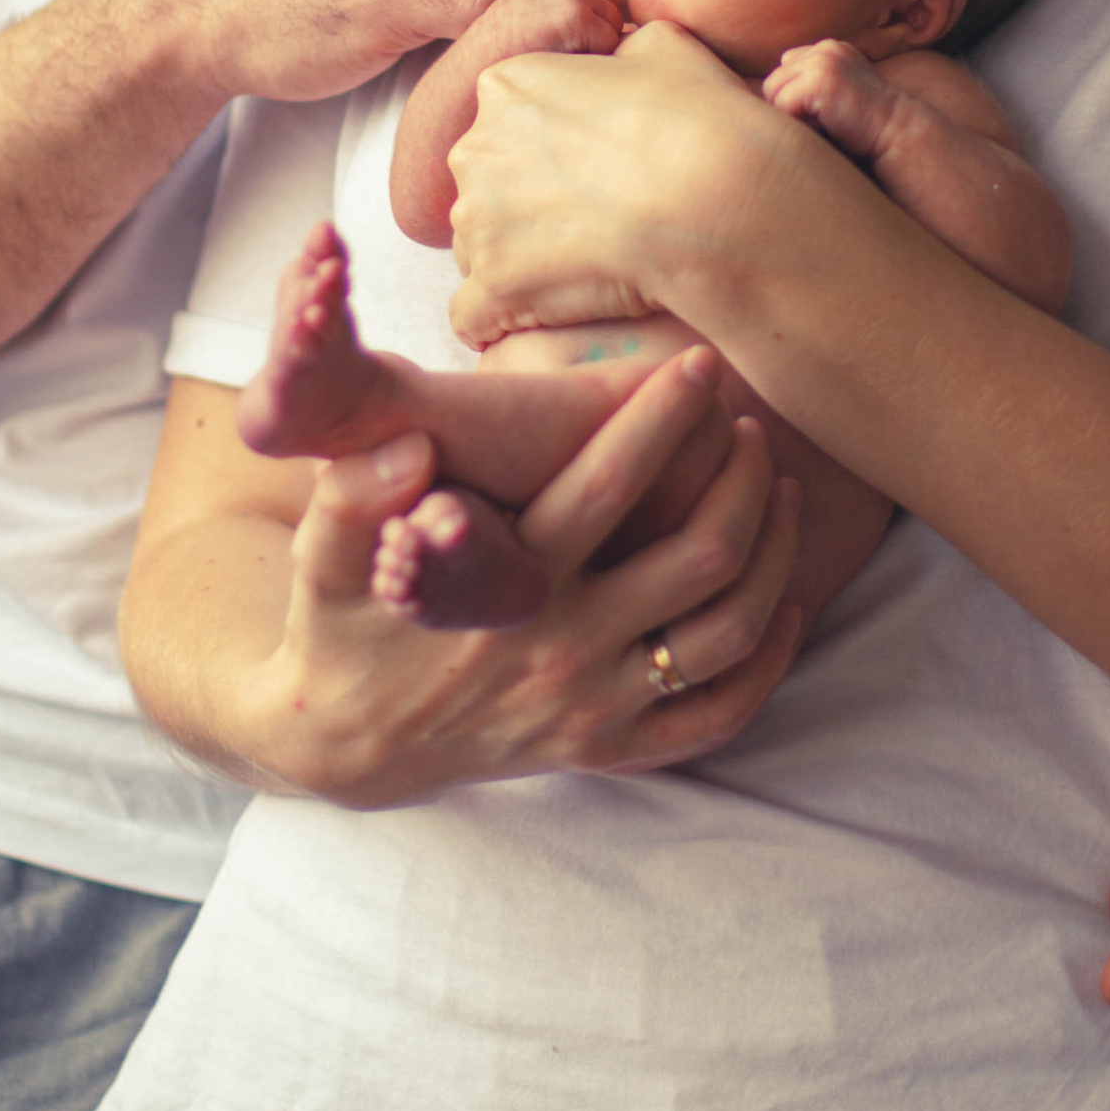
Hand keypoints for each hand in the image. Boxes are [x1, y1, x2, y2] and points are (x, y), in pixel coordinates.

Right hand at [257, 346, 806, 805]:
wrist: (344, 743)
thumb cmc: (342, 620)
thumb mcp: (324, 557)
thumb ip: (353, 495)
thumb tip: (404, 445)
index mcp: (505, 591)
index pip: (605, 488)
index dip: (660, 417)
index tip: (699, 363)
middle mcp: (563, 653)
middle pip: (699, 557)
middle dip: (740, 478)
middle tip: (749, 425)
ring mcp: (593, 708)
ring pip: (727, 633)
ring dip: (771, 554)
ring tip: (777, 488)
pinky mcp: (607, 747)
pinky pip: (716, 716)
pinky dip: (767, 662)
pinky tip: (786, 602)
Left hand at [447, 20, 805, 348]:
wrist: (712, 195)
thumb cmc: (698, 119)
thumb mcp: (664, 48)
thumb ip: (623, 53)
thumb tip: (626, 63)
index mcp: (507, 86)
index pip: (509, 124)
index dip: (552, 152)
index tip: (593, 172)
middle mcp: (476, 148)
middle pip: (488, 186)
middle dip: (527, 207)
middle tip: (593, 223)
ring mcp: (478, 221)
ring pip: (480, 249)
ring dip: (519, 263)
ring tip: (585, 273)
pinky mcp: (493, 287)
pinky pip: (475, 316)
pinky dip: (504, 322)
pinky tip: (545, 320)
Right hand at [494, 0, 627, 57]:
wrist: (488, 54)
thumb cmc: (520, 33)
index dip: (602, 0)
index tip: (576, 19)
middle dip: (602, 21)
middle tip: (567, 35)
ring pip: (616, 20)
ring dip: (599, 39)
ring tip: (565, 42)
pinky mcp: (578, 16)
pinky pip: (611, 39)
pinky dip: (596, 53)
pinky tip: (568, 52)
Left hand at [761, 37, 897, 161]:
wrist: (897, 130)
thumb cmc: (864, 125)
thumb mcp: (836, 95)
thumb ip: (809, 85)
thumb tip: (765, 93)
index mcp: (829, 49)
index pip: (784, 70)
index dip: (796, 98)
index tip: (826, 111)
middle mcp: (824, 49)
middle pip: (773, 82)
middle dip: (790, 107)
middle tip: (826, 119)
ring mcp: (822, 60)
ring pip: (773, 92)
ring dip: (793, 115)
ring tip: (826, 120)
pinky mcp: (819, 78)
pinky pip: (782, 104)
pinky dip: (799, 122)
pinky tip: (827, 123)